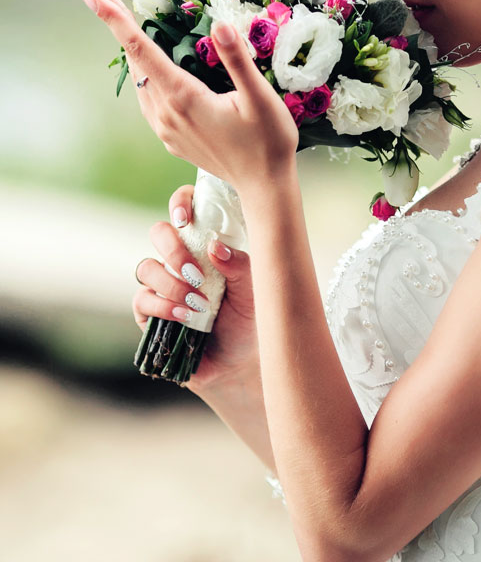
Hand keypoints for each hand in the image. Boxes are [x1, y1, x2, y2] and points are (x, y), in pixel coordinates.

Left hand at [80, 0, 298, 188]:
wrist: (265, 184)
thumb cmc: (269, 140)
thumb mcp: (260, 98)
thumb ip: (237, 61)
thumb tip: (219, 25)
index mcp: (184, 98)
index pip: (141, 50)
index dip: (115, 19)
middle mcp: (166, 114)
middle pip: (133, 62)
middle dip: (116, 25)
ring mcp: (167, 130)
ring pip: (139, 82)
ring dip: (129, 52)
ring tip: (124, 24)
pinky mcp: (173, 140)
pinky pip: (149, 101)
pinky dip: (144, 76)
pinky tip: (151, 69)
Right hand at [134, 183, 258, 392]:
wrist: (241, 360)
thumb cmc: (251, 316)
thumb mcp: (256, 289)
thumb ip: (240, 265)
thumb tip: (214, 247)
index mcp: (206, 243)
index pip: (186, 208)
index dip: (181, 203)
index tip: (186, 218)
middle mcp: (181, 258)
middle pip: (158, 233)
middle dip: (173, 250)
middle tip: (196, 273)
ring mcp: (163, 284)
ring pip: (146, 267)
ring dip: (171, 284)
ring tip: (198, 303)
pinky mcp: (150, 312)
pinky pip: (142, 300)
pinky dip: (163, 307)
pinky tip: (186, 317)